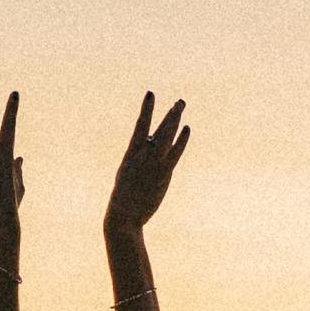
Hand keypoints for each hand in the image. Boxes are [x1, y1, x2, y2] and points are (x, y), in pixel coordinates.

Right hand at [104, 92, 187, 231]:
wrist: (123, 215)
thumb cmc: (123, 203)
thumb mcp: (127, 181)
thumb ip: (138, 168)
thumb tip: (147, 164)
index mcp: (131, 154)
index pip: (140, 126)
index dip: (147, 109)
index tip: (151, 94)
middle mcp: (142, 155)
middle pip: (158, 128)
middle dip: (170, 114)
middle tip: (180, 102)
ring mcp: (152, 162)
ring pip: (166, 135)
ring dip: (175, 119)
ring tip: (182, 105)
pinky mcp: (162, 173)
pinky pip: (174, 152)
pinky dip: (181, 140)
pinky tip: (187, 128)